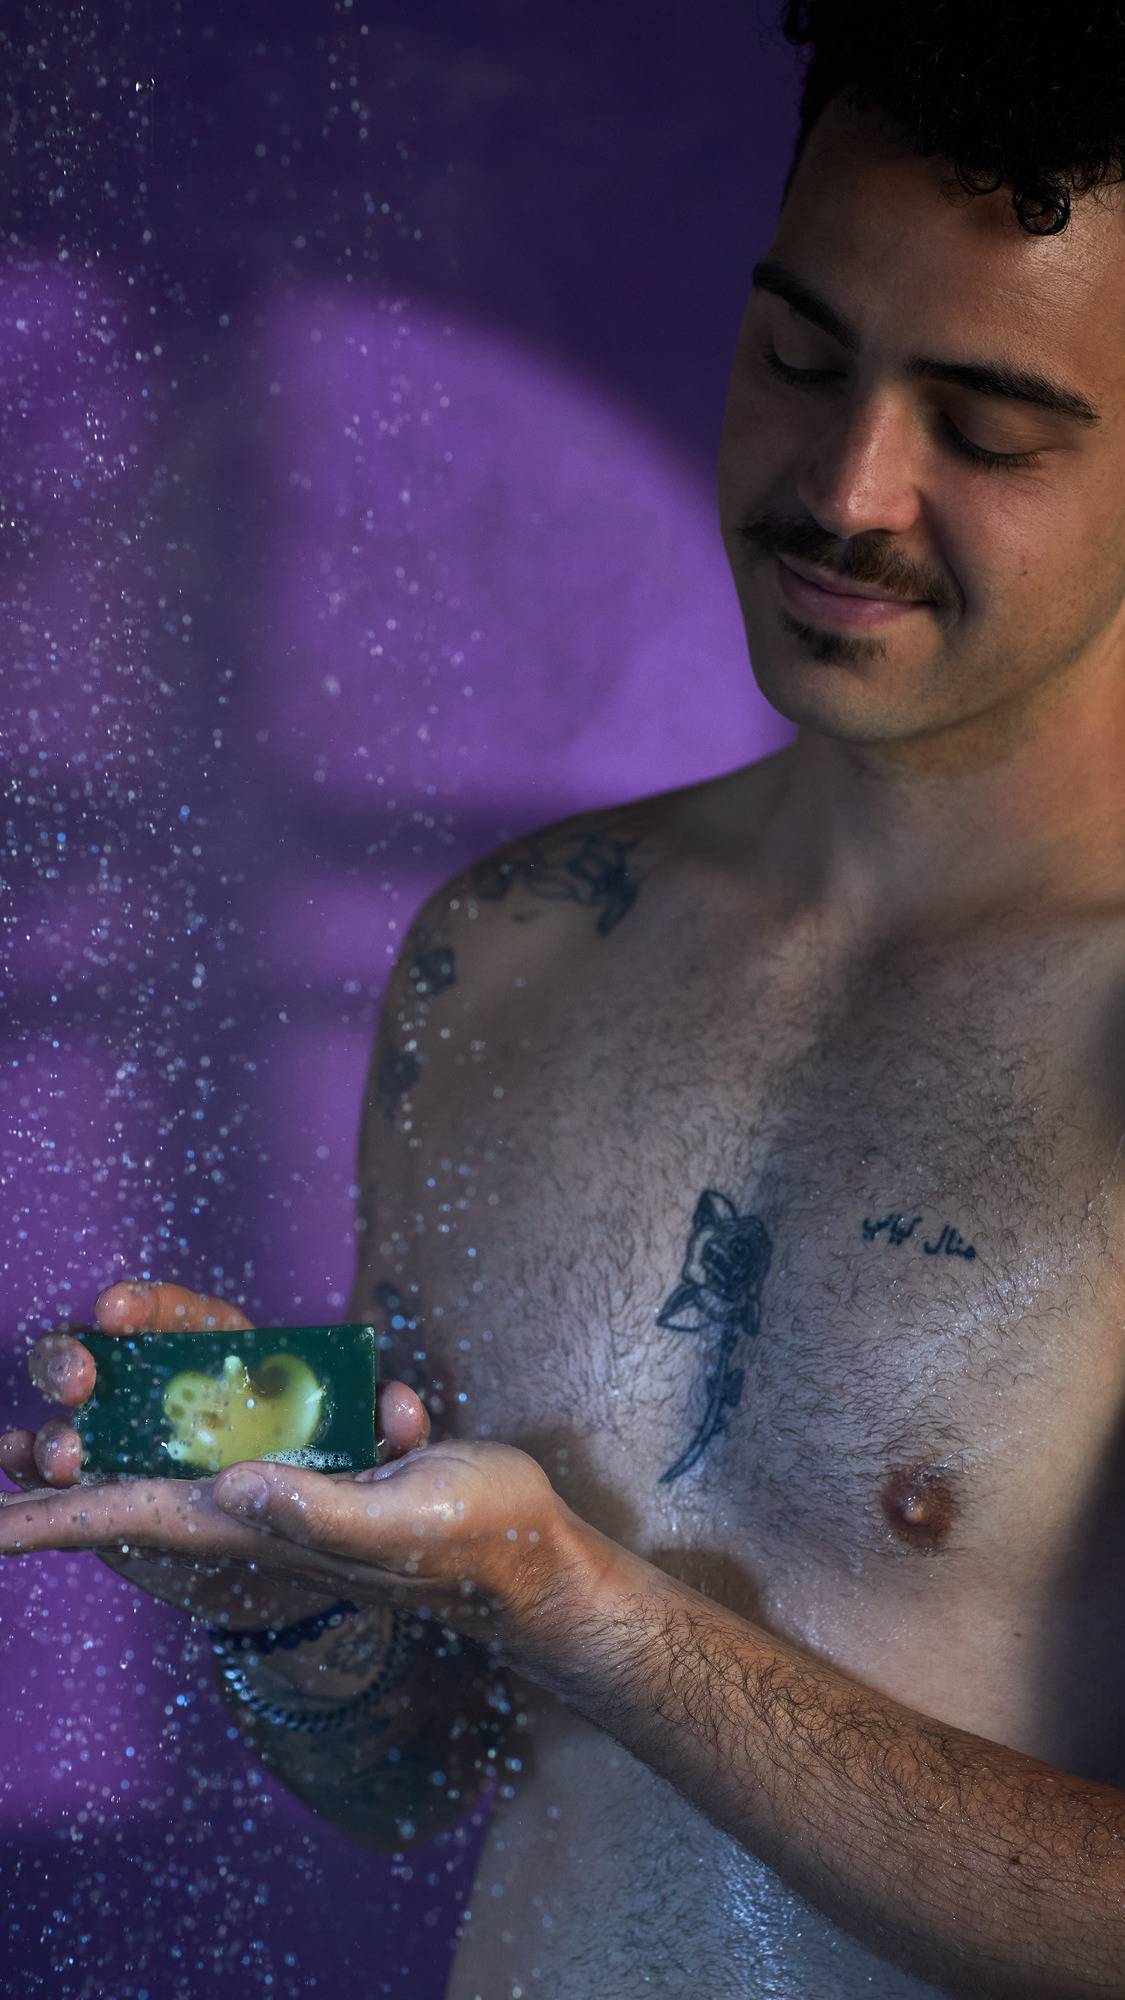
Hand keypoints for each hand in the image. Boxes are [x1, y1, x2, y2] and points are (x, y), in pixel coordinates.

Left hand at [0, 1282, 588, 1658]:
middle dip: (75, 1446)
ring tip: (93, 1356)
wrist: (530, 1552)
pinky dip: (283, 1384)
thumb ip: (319, 1508)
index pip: (126, 1517)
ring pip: (187, 1426)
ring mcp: (287, 1472)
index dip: (45, 1517)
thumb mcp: (399, 1523)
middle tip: (39, 1413)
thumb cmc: (472, 1543)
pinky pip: (277, 1397)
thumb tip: (232, 1484)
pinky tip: (370, 1405)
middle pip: (136, 1467)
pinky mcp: (327, 1443)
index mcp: (256, 1525)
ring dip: (141, 1395)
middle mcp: (255, 1499)